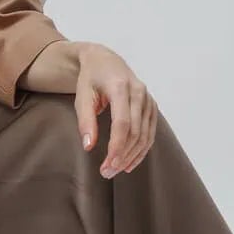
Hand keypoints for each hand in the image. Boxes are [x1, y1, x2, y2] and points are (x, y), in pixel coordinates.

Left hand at [73, 43, 156, 177]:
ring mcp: (148, 99)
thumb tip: (89, 147)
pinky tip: (130, 163)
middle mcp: (139, 92)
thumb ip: (85, 121)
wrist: (105, 61)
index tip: (107, 165)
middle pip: (135, 132)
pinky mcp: (151, 106)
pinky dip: (142, 150)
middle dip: (122, 155)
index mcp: (121, 87)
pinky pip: (150, 132)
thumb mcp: (81, 96)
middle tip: (107, 173)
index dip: (117, 146)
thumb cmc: (90, 78)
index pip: (122, 123)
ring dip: (132, 156)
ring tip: (116, 170)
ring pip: (145, 134)